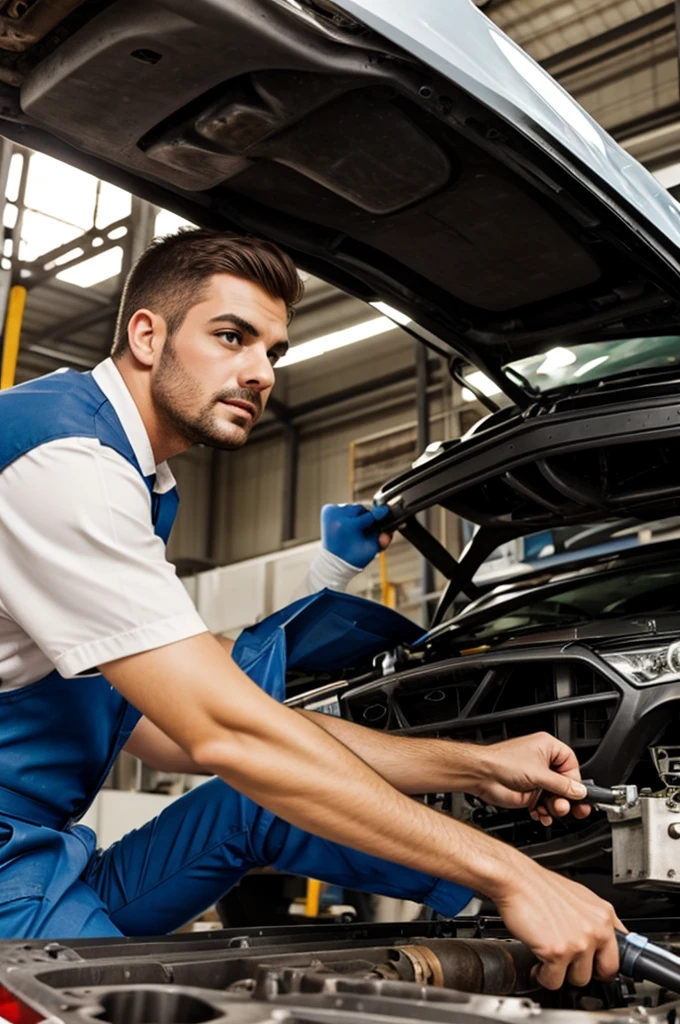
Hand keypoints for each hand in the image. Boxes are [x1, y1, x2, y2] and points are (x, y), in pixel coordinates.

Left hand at [321, 503, 391, 568]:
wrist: (333, 562)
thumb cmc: (352, 557)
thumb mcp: (371, 550)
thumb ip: (382, 540)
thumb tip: (387, 533)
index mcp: (348, 525)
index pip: (370, 515)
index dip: (378, 516)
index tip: (384, 512)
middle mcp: (337, 516)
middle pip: (360, 508)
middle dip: (364, 517)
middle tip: (362, 530)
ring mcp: (330, 512)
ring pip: (351, 507)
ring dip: (355, 515)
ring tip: (352, 529)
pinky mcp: (326, 510)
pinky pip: (342, 507)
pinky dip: (345, 514)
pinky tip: (345, 526)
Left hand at [470, 733, 591, 824]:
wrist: (481, 775)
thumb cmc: (502, 762)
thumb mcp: (539, 774)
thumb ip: (562, 785)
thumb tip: (580, 791)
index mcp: (548, 748)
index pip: (572, 766)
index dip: (575, 782)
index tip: (577, 795)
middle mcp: (543, 763)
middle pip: (565, 784)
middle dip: (566, 798)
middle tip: (569, 808)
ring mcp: (536, 779)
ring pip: (555, 798)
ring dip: (555, 808)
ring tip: (550, 810)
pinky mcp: (529, 793)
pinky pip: (544, 806)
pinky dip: (544, 813)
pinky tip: (540, 814)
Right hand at [492, 854, 624, 988]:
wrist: (515, 879)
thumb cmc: (539, 886)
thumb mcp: (579, 896)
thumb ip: (594, 918)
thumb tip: (604, 937)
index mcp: (603, 914)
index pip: (622, 952)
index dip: (607, 963)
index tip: (602, 968)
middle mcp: (595, 928)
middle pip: (605, 972)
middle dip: (586, 971)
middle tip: (571, 964)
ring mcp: (578, 942)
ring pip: (579, 979)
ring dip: (562, 973)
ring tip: (551, 959)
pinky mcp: (558, 952)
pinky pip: (554, 981)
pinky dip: (544, 976)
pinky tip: (539, 962)